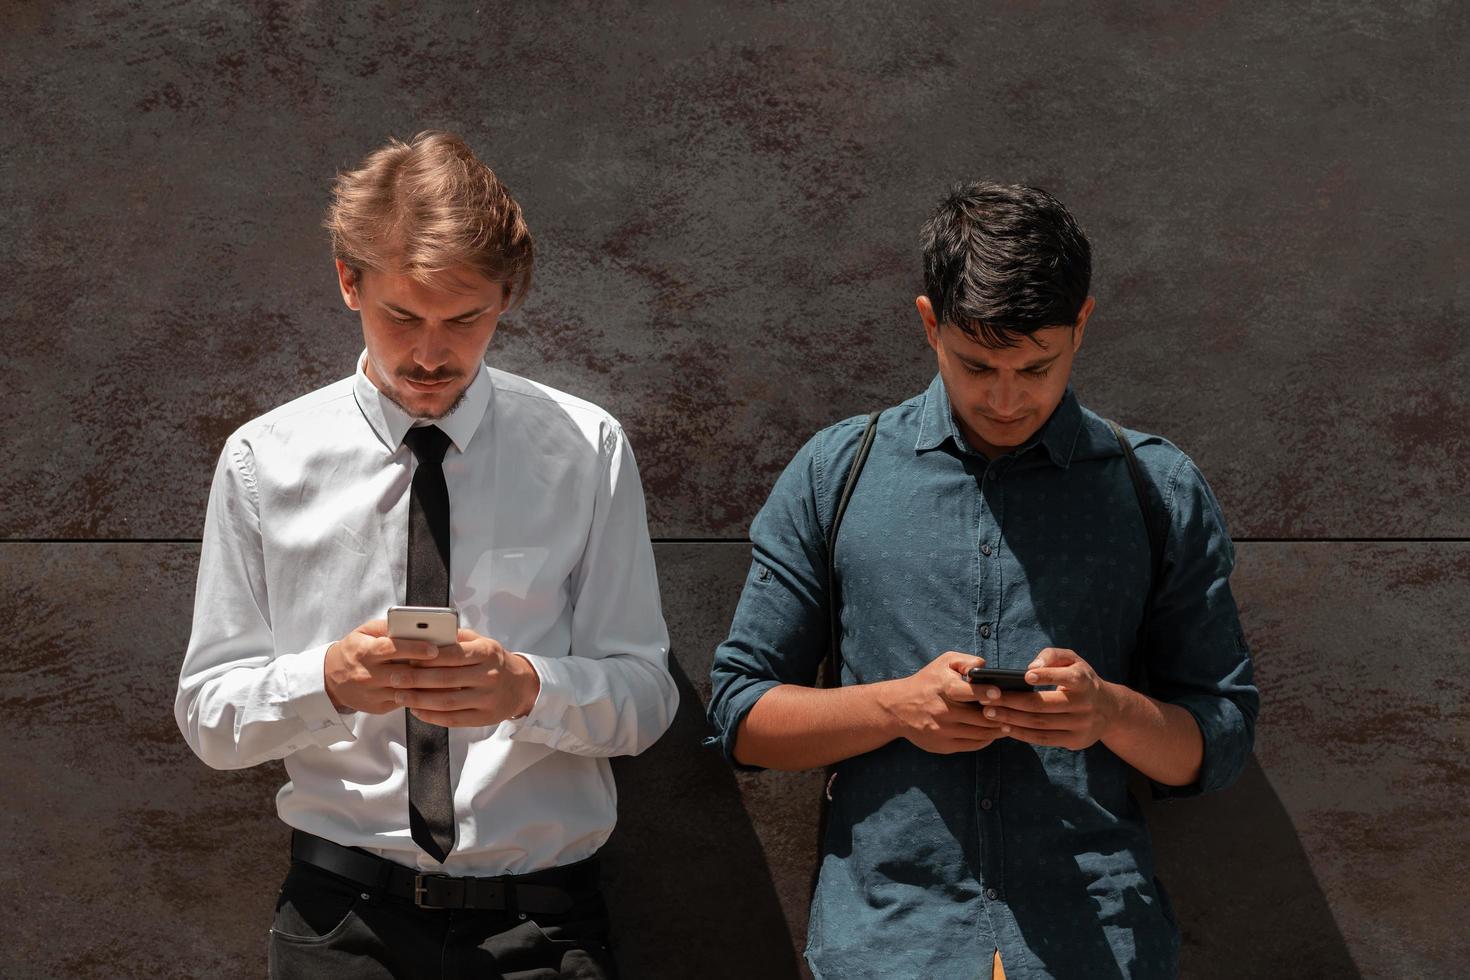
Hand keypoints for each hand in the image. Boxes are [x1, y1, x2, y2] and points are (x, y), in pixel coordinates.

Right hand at [323, 619, 440, 713]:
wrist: (330, 680)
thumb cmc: (354, 651)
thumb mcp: (363, 633)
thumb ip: (386, 627)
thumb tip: (412, 623)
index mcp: (364, 652)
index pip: (390, 649)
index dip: (413, 649)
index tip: (434, 647)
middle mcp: (368, 675)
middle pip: (402, 673)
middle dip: (427, 669)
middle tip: (451, 663)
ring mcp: (373, 694)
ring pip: (407, 691)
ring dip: (430, 685)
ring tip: (452, 676)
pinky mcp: (379, 707)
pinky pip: (405, 702)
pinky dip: (423, 696)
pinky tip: (439, 689)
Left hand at [386, 628, 540, 727]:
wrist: (521, 686)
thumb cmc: (493, 661)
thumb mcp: (483, 642)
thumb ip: (457, 638)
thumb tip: (427, 633)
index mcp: (486, 652)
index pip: (452, 654)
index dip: (427, 657)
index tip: (406, 658)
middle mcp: (489, 675)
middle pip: (446, 679)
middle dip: (416, 679)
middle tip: (394, 678)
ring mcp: (487, 698)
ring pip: (447, 701)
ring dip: (419, 700)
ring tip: (400, 696)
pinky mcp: (484, 717)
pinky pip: (454, 719)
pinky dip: (432, 716)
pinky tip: (417, 710)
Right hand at [876, 651, 1006, 753]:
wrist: (897, 708)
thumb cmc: (926, 682)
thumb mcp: (942, 663)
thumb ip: (965, 661)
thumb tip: (986, 667)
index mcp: (943, 689)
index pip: (968, 692)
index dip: (986, 692)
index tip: (999, 693)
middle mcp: (942, 712)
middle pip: (979, 718)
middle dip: (999, 715)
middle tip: (1014, 712)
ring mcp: (943, 731)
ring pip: (979, 734)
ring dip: (996, 730)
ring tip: (1008, 724)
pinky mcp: (943, 745)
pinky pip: (971, 745)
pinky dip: (985, 740)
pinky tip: (992, 733)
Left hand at [975, 647, 1118, 750]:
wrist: (1109, 710)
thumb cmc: (1081, 679)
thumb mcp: (1073, 660)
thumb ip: (1052, 655)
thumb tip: (1032, 666)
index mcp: (1084, 681)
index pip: (1066, 678)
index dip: (1046, 677)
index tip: (1025, 676)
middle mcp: (1085, 704)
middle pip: (1043, 705)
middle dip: (1012, 702)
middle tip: (988, 698)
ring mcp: (1081, 725)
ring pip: (1040, 724)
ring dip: (1012, 719)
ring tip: (989, 713)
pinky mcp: (1075, 741)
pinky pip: (1044, 739)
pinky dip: (1022, 734)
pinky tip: (1004, 726)